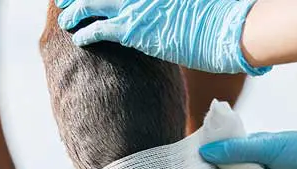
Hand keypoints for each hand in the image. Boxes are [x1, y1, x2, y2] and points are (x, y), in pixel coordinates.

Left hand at [55, 0, 270, 74]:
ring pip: (93, 2)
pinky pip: (100, 29)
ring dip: (75, 9)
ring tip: (65, 17)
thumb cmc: (224, 13)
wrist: (231, 27)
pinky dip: (86, 32)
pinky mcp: (136, 29)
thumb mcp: (195, 0)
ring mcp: (137, 5)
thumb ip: (170, 2)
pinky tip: (79, 38)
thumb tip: (165, 9)